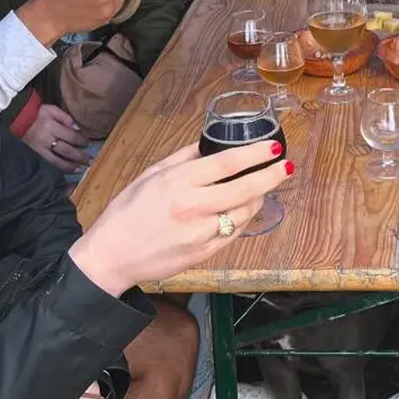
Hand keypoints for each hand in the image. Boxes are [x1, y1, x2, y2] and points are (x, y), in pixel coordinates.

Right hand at [23, 104, 92, 171]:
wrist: (17, 118)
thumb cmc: (36, 113)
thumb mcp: (51, 109)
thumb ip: (65, 118)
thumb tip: (77, 128)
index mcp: (50, 127)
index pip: (70, 136)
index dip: (81, 141)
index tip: (89, 144)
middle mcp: (45, 140)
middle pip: (66, 151)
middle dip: (79, 157)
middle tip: (90, 161)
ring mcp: (38, 149)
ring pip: (56, 161)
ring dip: (70, 166)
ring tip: (81, 169)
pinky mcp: (34, 155)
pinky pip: (48, 163)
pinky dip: (58, 168)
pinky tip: (66, 170)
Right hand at [69, 141, 293, 295]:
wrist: (112, 255)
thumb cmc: (127, 211)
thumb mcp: (151, 174)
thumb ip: (183, 158)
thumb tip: (210, 143)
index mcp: (178, 182)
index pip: (227, 163)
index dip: (255, 154)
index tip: (273, 147)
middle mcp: (192, 207)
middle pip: (244, 188)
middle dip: (271, 175)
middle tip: (286, 166)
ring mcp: (200, 233)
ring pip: (243, 212)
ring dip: (259, 197)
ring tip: (265, 186)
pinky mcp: (203, 254)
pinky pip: (233, 233)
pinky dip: (243, 218)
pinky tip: (246, 208)